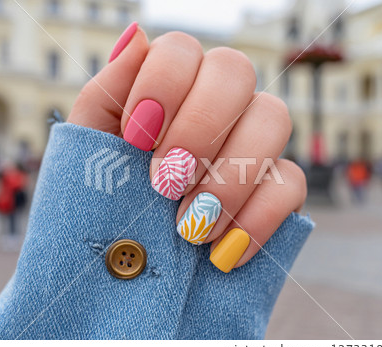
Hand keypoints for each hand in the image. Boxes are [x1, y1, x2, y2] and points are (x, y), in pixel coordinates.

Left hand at [68, 22, 306, 272]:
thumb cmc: (104, 204)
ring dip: (228, 176)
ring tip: (188, 228)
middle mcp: (216, 105)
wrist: (127, 274)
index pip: (182, 50)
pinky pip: (292, 182)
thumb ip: (107, 95)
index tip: (136, 138)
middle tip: (164, 181)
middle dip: (199, 126)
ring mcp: (252, 143)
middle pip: (235, 71)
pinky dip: (256, 218)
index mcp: (169, 89)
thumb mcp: (89, 152)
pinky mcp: (277, 188)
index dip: (162, 85)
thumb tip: (134, 36)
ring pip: (273, 117)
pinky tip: (220, 253)